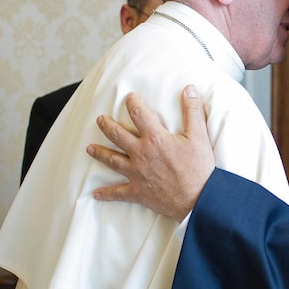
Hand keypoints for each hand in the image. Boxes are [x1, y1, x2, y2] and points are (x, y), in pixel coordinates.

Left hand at [86, 84, 214, 221]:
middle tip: (100, 120)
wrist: (198, 199)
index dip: (132, 103)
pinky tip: (96, 194)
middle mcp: (141, 154)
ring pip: (112, 160)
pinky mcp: (138, 192)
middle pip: (117, 135)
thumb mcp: (199, 136)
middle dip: (107, 125)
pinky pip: (118, 193)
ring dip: (100, 153)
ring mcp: (136, 174)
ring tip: (89, 148)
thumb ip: (192, 111)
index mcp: (155, 138)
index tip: (129, 97)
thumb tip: (189, 89)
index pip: (139, 114)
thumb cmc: (199, 168)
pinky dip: (106, 194)